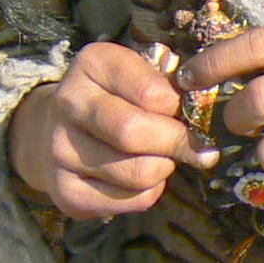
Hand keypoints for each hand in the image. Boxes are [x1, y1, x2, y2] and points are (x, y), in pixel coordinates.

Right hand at [10, 42, 215, 218]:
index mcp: (93, 63)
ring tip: (165, 157)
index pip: (151, 92)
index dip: (179, 108)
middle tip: (194, 145)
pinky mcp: (65, 191)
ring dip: (164, 169)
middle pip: (135, 133)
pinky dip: (148, 192)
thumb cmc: (118, 94)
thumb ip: (171, 85)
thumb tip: (205, 119)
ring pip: (136, 173)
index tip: (190, 112)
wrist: (58, 127)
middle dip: (176, 142)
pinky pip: (126, 201)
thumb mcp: (142, 71)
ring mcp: (60, 150)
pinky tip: (145, 177)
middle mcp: (68, 103)